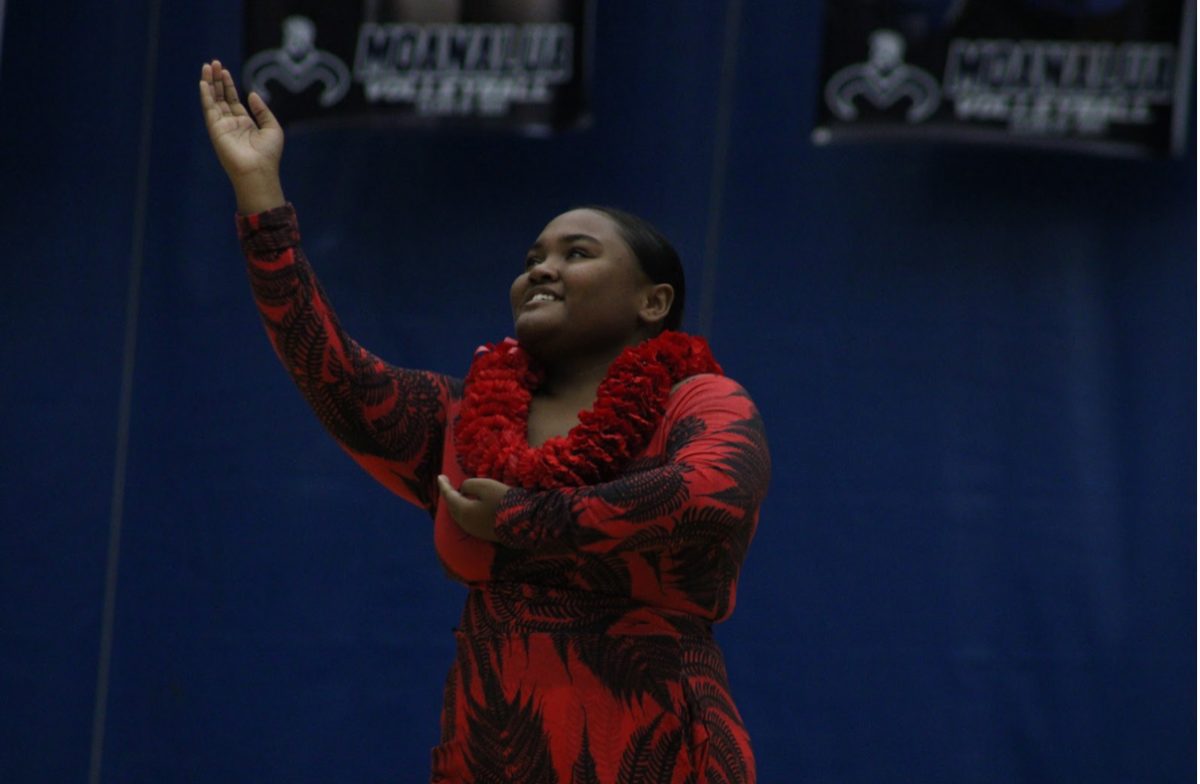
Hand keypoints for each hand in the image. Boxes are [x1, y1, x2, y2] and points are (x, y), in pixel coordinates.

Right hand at [198, 60, 284, 211]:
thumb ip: (262, 110)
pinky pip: (208, 109)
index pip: (232, 100)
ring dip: (209, 83)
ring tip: (207, 66)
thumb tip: (252, 94)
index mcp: (244, 124)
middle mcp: (231, 124)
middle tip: (213, 62)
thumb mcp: (272, 128)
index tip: (224, 70)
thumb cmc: (269, 154)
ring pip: (213, 100)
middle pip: (220, 97)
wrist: (259, 171)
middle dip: (217, 80)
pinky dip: (205, 96)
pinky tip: (204, 83)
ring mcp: (222, 126)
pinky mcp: (215, 130)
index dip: (228, 85)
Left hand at [437, 475, 510, 541]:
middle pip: (452, 508)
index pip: (449, 496)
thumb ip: (470, 485)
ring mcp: (474, 530)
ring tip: (457, 494)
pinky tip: (470, 505)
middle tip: (447, 484)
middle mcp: (465, 523)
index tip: (440, 476)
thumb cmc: (504, 501)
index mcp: (463, 511)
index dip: (444, 485)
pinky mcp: (483, 533)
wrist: (524, 523)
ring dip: (457, 504)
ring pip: (459, 515)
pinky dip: (465, 510)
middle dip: (448, 495)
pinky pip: (468, 520)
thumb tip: (463, 490)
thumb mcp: (486, 486)